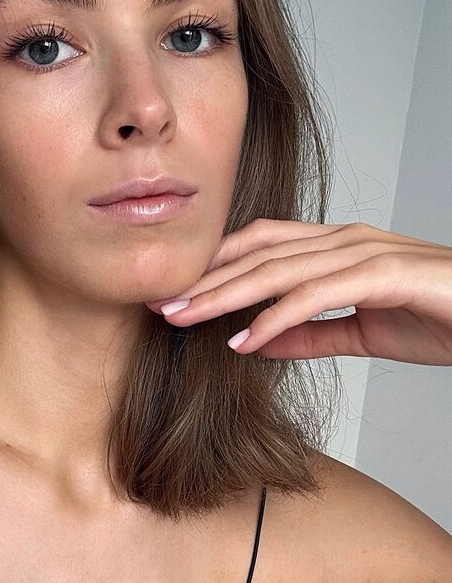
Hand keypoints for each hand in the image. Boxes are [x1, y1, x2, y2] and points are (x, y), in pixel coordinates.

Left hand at [147, 219, 451, 365]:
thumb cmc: (441, 317)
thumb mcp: (363, 331)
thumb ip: (312, 333)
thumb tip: (258, 342)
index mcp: (337, 247)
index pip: (261, 245)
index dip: (215, 265)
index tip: (175, 292)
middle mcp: (345, 240)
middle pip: (258, 255)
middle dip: (205, 280)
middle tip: (159, 303)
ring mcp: (365, 252)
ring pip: (277, 271)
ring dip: (225, 296)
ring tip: (183, 318)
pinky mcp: (385, 276)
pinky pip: (317, 296)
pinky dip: (276, 318)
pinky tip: (245, 340)